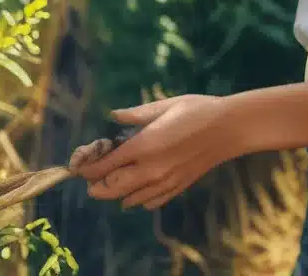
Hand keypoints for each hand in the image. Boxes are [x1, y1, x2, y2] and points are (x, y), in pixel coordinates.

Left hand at [68, 95, 239, 210]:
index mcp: (143, 146)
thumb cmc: (196, 110)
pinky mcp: (177, 188)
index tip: (79, 166)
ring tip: (112, 181)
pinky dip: (138, 199)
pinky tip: (138, 189)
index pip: (106, 166)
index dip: (88, 168)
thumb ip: (136, 114)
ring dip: (117, 193)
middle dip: (97, 187)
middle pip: (113, 189)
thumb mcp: (164, 105)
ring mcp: (164, 182)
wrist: (228, 129)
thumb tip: (113, 115)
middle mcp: (150, 169)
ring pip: (130, 199)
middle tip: (90, 179)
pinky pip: (150, 202)